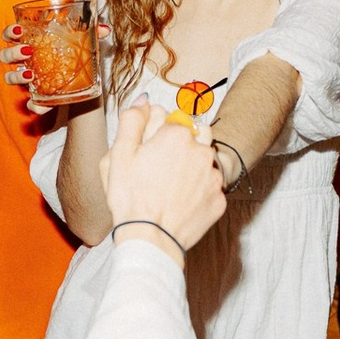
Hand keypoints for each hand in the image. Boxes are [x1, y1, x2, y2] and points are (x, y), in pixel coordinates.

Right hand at [0, 22, 108, 112]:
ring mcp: (27, 80)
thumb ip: (92, 34)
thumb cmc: (72, 55)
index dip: (10, 31)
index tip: (18, 30)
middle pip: (5, 55)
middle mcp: (23, 61)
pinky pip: (30, 104)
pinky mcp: (36, 97)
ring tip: (30, 74)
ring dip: (16, 77)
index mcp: (30, 42)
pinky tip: (44, 106)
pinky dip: (36, 105)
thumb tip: (106, 29)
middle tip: (27, 52)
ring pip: (10, 78)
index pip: (11, 35)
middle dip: (12, 53)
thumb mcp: (82, 43)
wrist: (77, 80)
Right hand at [100, 99, 225, 264]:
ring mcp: (213, 176)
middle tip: (161, 168)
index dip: (158, 135)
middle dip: (182, 146)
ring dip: (193, 167)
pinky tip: (181, 202)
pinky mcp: (219, 200)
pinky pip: (210, 187)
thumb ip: (132, 119)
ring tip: (171, 186)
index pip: (173, 120)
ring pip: (205, 162)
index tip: (149, 152)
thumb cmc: (130, 197)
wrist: (149, 239)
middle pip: (195, 137)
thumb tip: (143, 99)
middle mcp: (202, 151)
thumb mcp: (120, 153)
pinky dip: (199, 191)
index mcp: (177, 135)